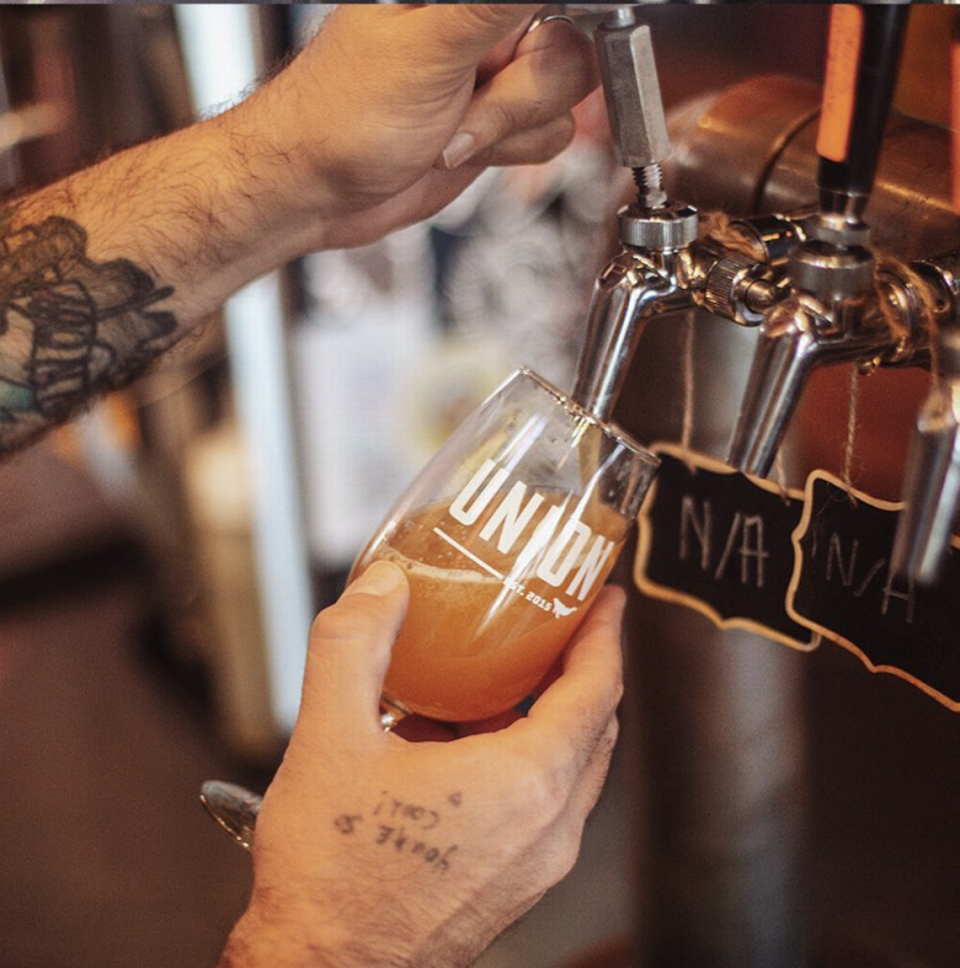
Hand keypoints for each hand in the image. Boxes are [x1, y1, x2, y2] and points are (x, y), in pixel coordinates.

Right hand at [218, 561, 624, 967]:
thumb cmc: (331, 880)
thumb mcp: (329, 740)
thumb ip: (355, 645)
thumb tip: (382, 586)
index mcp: (525, 784)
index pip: (598, 688)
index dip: (605, 633)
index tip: (607, 599)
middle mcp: (549, 828)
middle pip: (594, 726)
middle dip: (579, 668)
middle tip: (555, 626)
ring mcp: (538, 863)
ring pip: (570, 767)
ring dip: (545, 714)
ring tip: (494, 679)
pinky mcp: (517, 886)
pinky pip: (543, 803)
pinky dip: (521, 759)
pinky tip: (454, 744)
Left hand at [233, 4, 598, 250]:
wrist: (319, 194)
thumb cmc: (343, 118)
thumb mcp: (430, 48)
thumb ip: (494, 5)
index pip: (544, 0)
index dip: (540, 30)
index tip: (505, 68)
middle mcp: (484, 23)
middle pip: (568, 46)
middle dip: (520, 93)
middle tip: (466, 101)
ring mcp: (493, 75)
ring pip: (563, 94)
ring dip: (510, 127)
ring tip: (454, 131)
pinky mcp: (498, 123)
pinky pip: (550, 134)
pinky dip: (511, 152)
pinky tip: (462, 150)